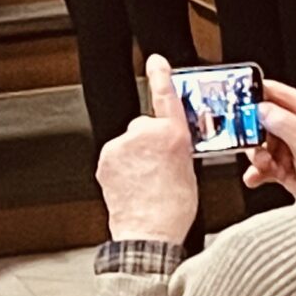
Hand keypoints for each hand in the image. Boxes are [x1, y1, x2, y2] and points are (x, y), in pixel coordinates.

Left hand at [96, 56, 199, 243]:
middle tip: (158, 167)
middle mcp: (144, 135)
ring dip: (136, 156)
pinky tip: (132, 184)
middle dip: (150, 142)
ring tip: (145, 182)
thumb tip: (169, 142)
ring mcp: (122, 146)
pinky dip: (122, 166)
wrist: (148, 233)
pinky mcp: (106, 158)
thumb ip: (177, 146)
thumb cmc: (173, 209)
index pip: (166, 96)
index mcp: (172, 136)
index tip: (156, 61)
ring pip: (130, 143)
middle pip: (146, 127)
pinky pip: (116, 155)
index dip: (161, 75)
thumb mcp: (189, 170)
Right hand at [243, 76, 295, 194]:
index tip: (240, 98)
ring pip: (260, 144)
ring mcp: (289, 149)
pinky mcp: (282, 168)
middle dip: (255, 132)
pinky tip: (256, 176)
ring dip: (256, 155)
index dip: (259, 94)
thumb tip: (262, 109)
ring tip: (264, 163)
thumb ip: (284, 124)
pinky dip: (256, 171)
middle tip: (249, 138)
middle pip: (265, 120)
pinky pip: (261, 165)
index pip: (280, 94)